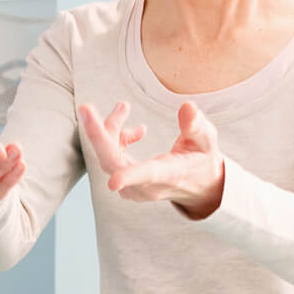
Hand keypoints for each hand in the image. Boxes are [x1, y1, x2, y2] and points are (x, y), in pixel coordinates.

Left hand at [78, 100, 223, 215]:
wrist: (198, 185)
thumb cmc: (202, 160)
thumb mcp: (207, 142)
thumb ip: (197, 126)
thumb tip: (187, 107)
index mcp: (168, 175)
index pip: (147, 177)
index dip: (129, 177)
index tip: (113, 181)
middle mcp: (146, 185)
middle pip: (112, 163)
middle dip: (98, 135)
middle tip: (86, 108)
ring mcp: (132, 187)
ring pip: (108, 157)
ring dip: (110, 129)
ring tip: (123, 107)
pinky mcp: (125, 183)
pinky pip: (110, 158)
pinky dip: (115, 138)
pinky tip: (134, 130)